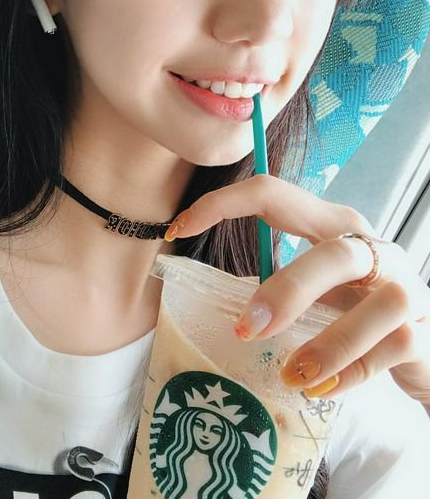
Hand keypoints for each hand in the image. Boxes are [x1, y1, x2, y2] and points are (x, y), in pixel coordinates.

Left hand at [165, 175, 429, 405]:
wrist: (424, 347)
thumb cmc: (357, 313)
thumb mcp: (318, 291)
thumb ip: (281, 286)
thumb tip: (218, 304)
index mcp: (333, 226)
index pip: (274, 193)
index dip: (222, 203)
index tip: (178, 229)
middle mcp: (374, 246)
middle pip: (334, 251)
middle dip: (287, 291)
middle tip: (247, 329)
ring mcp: (406, 287)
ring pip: (377, 306)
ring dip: (330, 344)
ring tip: (293, 374)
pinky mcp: (424, 331)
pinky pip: (392, 350)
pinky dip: (352, 374)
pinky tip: (324, 389)